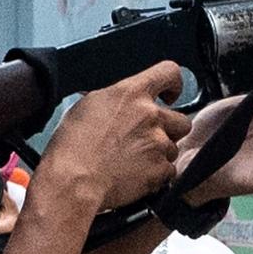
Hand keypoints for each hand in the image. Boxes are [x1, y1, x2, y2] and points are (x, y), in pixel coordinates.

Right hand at [32, 64, 188, 217]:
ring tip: (133, 161)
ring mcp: (158, 143)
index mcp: (131, 93)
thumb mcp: (86, 107)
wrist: (73, 181)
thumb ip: (112, 100)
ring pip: (173, 148)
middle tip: (147, 139)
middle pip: (181, 119)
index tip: (170, 95)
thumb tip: (114, 99)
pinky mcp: (160, 169)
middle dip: (169, 130)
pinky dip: (156, 175)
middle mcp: (150, 115)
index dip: (173, 84)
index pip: (169, 72)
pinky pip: (169, 171)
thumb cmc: (72, 147)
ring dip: (159, 154)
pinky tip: (135, 175)